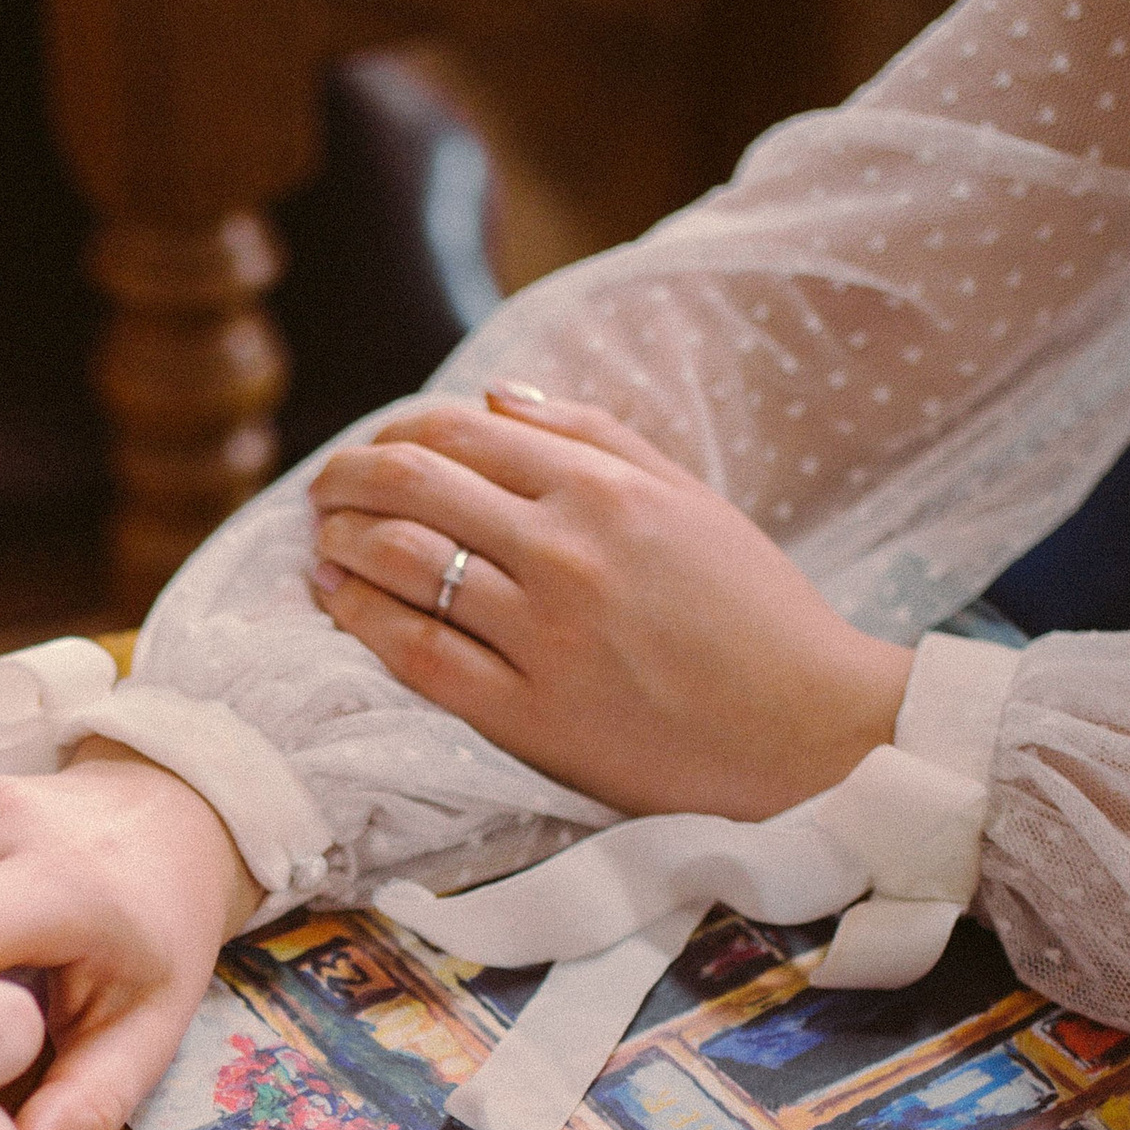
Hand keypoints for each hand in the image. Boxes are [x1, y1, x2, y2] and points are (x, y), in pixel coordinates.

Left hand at [309, 387, 911, 819]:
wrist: (807, 732)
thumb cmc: (756, 613)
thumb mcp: (690, 502)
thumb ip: (596, 438)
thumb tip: (498, 397)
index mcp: (606, 491)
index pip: (464, 435)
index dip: (397, 433)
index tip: (374, 448)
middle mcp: (565, 552)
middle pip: (415, 488)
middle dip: (349, 477)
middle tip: (323, 487)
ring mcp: (542, 635)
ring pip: (403, 564)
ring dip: (342, 541)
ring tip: (323, 539)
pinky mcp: (527, 713)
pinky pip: (415, 653)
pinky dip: (360, 617)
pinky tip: (336, 601)